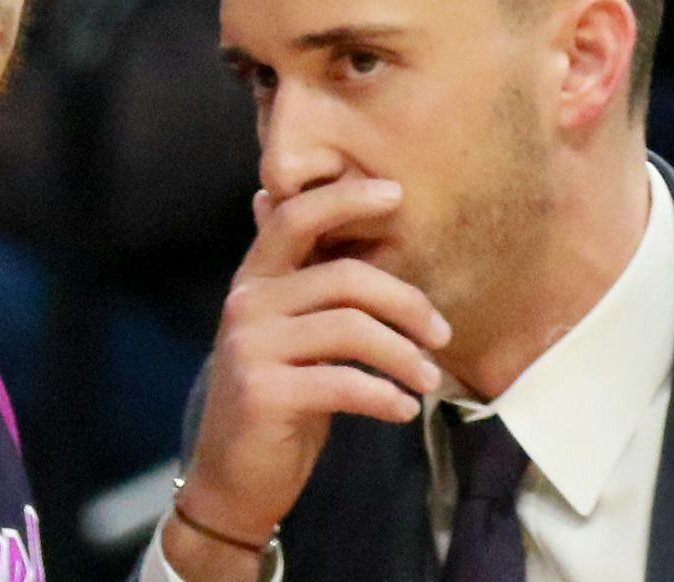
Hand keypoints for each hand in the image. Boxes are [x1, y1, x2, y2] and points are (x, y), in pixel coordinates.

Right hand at [165, 178, 449, 572]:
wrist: (232, 479)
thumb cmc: (277, 399)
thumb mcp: (290, 335)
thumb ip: (312, 286)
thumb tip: (349, 224)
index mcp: (254, 281)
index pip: (296, 218)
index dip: (345, 199)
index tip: (396, 194)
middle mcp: (247, 304)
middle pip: (343, 277)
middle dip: (405, 300)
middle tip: (441, 332)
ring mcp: (251, 347)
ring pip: (351, 329)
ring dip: (404, 354)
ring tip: (428, 379)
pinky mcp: (264, 392)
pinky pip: (344, 382)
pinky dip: (384, 396)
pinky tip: (402, 410)